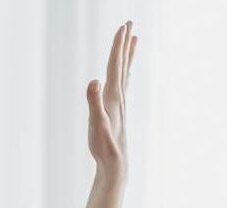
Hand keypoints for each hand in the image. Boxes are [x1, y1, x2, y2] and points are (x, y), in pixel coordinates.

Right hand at [87, 20, 135, 177]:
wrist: (115, 164)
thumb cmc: (104, 145)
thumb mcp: (96, 123)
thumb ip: (94, 102)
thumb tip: (93, 81)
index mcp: (113, 95)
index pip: (115, 65)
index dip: (117, 45)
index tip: (122, 27)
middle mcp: (120, 96)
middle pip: (122, 64)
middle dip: (125, 43)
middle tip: (130, 24)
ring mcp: (120, 103)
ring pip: (125, 73)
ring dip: (128, 55)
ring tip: (133, 41)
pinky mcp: (118, 111)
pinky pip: (122, 85)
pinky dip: (123, 73)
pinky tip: (121, 74)